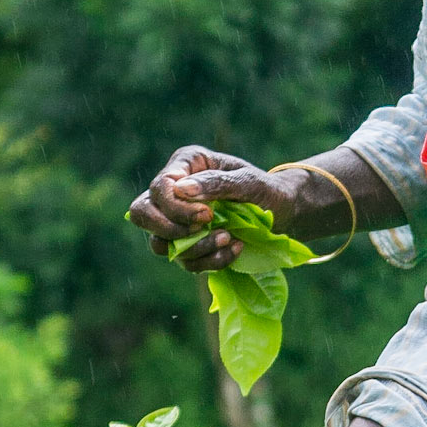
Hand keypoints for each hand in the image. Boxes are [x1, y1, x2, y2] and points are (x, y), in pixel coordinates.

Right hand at [128, 146, 300, 272]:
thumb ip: (217, 182)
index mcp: (186, 164)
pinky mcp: (188, 244)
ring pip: (160, 244)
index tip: (208, 215)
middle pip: (142, 214)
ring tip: (228, 239)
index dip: (177, 207)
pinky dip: (209, 261)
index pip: (160, 187)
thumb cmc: (267, 190)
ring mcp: (177, 220)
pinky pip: (184, 261)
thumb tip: (181, 189)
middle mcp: (175, 191)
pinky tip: (235, 249)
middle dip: (172, 229)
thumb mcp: (249, 182)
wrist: (284, 213)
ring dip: (195, 249)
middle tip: (205, 228)